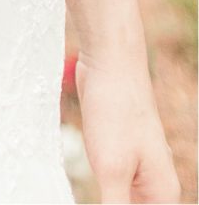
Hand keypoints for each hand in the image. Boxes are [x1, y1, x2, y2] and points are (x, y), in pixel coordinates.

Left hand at [77, 53, 178, 202]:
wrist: (109, 61)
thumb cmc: (115, 110)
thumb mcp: (112, 170)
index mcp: (163, 195)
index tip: (107, 203)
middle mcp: (156, 186)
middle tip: (99, 198)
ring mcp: (138, 171)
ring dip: (108, 204)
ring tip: (93, 192)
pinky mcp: (119, 157)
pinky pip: (113, 190)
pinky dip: (101, 198)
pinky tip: (89, 196)